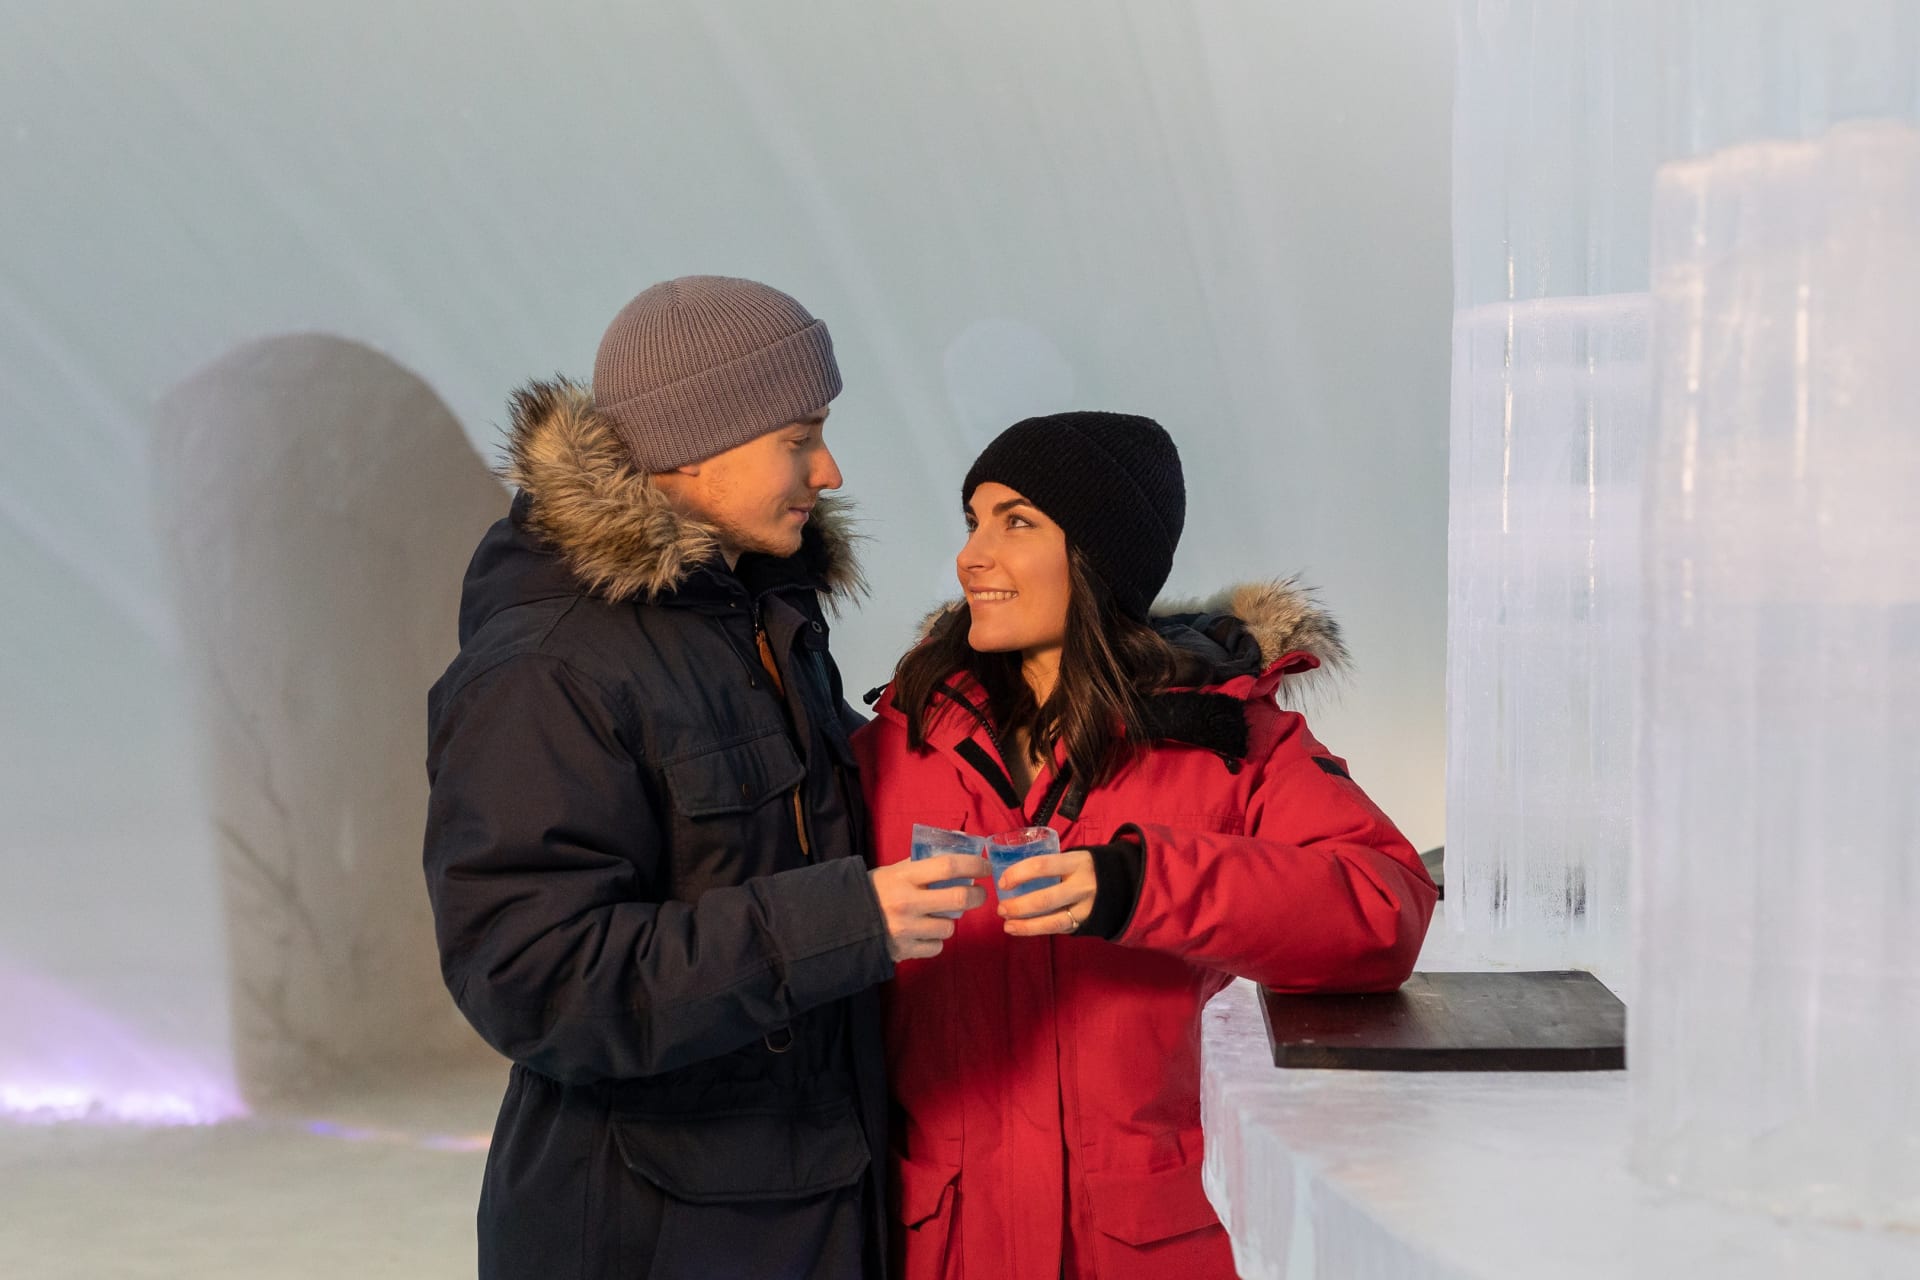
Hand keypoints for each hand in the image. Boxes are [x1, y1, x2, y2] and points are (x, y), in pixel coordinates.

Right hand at [869, 853, 990, 961]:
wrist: (844, 922)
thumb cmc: (874, 891)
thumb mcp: (894, 871)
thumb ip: (921, 866)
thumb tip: (955, 853)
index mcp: (904, 877)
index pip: (948, 866)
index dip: (973, 865)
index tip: (985, 867)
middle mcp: (907, 902)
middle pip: (959, 898)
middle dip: (977, 896)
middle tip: (979, 894)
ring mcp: (907, 929)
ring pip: (949, 927)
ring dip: (949, 921)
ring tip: (937, 916)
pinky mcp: (905, 950)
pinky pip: (936, 946)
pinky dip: (935, 940)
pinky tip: (924, 933)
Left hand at [997, 850, 1097, 936]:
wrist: (1124, 883)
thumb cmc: (1086, 868)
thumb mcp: (1073, 858)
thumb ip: (1050, 865)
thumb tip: (1013, 873)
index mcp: (1077, 862)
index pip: (1042, 866)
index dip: (1018, 874)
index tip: (1002, 882)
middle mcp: (1082, 886)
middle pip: (1045, 899)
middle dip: (1019, 906)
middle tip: (1001, 908)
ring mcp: (1085, 908)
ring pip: (1053, 921)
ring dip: (1027, 925)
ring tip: (1008, 925)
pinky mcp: (1085, 923)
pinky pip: (1059, 929)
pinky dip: (1038, 930)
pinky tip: (1021, 930)